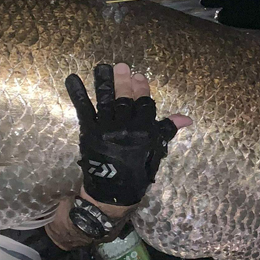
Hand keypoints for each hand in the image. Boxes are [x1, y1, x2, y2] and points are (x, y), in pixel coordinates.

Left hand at [65, 62, 190, 206]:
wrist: (111, 193)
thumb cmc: (137, 172)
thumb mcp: (156, 152)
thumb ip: (167, 130)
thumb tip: (187, 118)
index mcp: (144, 133)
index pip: (145, 105)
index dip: (142, 90)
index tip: (139, 76)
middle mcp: (125, 129)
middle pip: (125, 100)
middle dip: (123, 83)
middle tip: (121, 66)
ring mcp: (105, 129)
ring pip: (106, 101)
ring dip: (103, 82)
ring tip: (102, 67)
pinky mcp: (88, 132)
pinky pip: (84, 110)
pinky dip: (77, 94)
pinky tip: (72, 78)